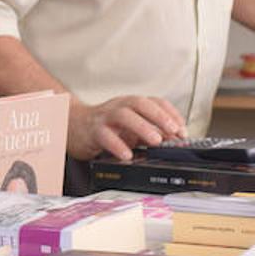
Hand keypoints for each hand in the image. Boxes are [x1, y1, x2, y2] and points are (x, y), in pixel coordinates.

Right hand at [68, 96, 185, 161]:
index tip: (182, 129)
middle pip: (139, 104)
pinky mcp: (92, 131)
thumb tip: (173, 140)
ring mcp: (105, 118)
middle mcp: (118, 107)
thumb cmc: (105, 127)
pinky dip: (117, 144)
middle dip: (159, 116)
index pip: (153, 102)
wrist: (72, 126)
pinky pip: (105, 135)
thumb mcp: (129, 127)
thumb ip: (149, 131)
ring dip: (142, 127)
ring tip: (155, 141)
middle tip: (173, 132)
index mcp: (129, 104)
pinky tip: (127, 154)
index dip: (170, 113)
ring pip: (123, 115)